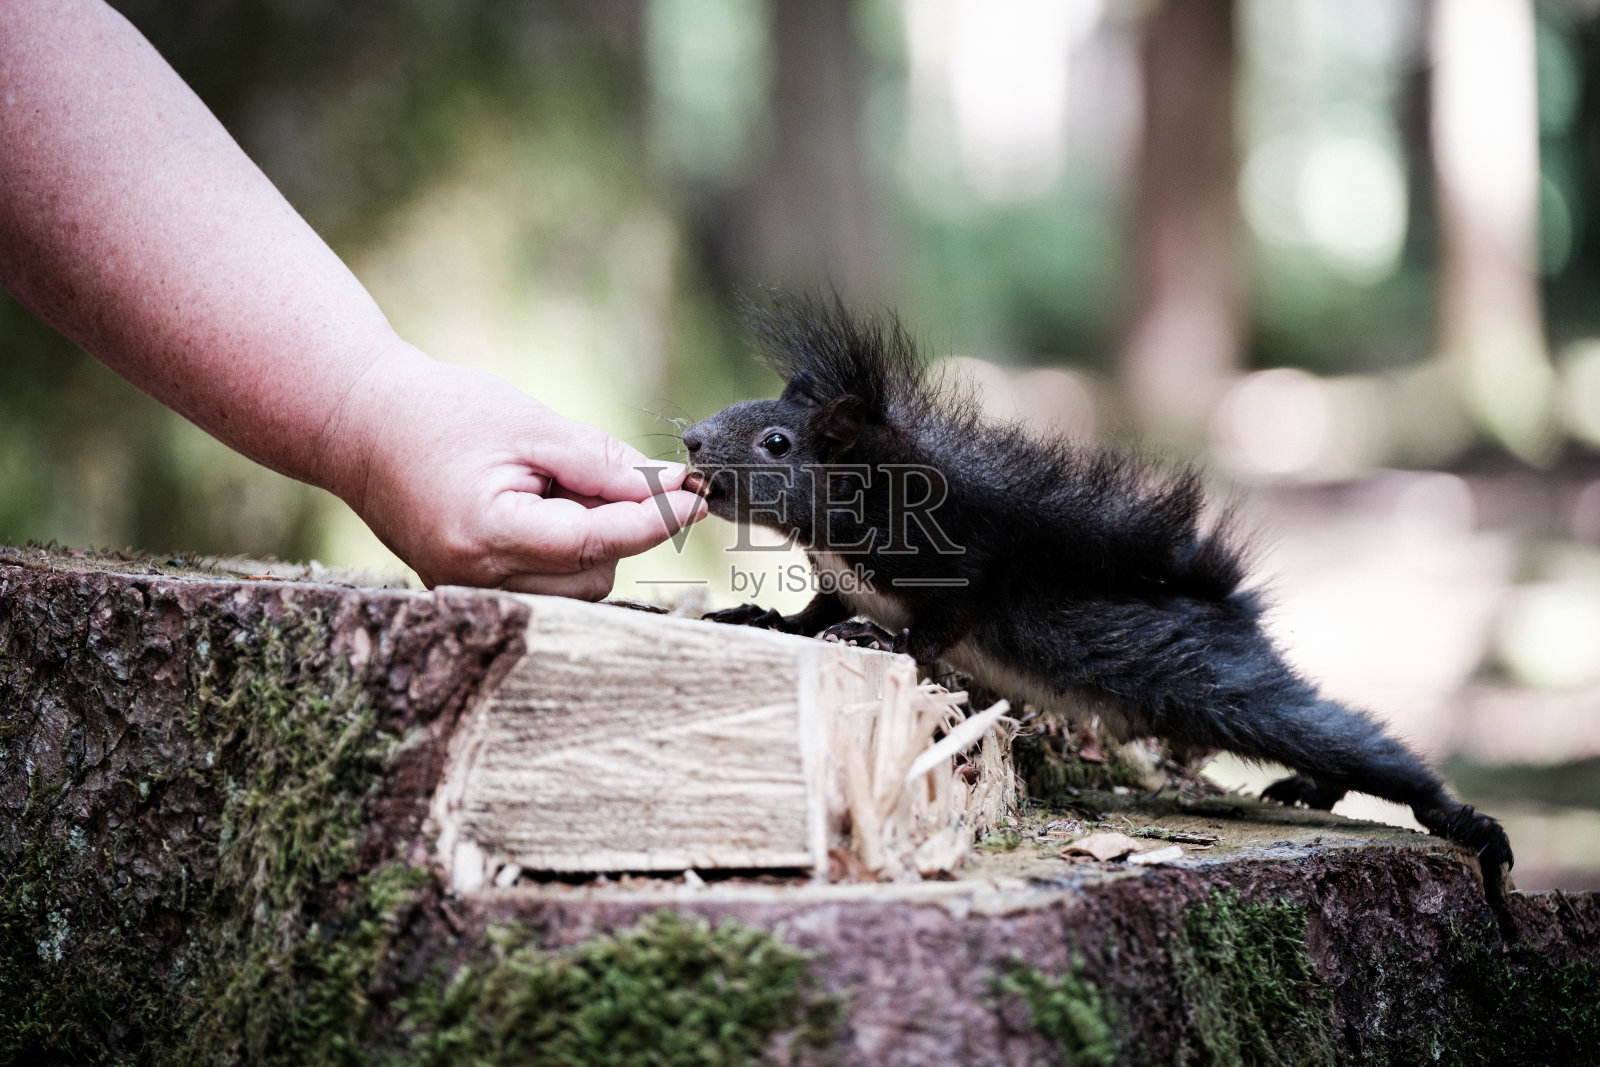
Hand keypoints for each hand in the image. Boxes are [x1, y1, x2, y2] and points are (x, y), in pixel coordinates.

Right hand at [327, 343, 706, 598]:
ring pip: (577, 587)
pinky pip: (548, 583)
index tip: (699, 498)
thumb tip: (671, 488)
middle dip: (617, 525)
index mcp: (487, 536)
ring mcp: (471, 594)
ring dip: (591, 539)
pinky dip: (564, 549)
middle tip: (590, 468)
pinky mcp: (473, 592)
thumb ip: (603, 463)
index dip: (655, 519)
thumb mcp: (531, 424)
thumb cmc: (438, 412)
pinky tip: (538, 505)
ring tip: (548, 482)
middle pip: (594, 574)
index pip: (597, 543)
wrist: (357, 424)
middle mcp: (478, 581)